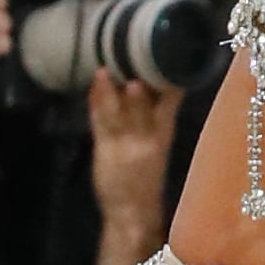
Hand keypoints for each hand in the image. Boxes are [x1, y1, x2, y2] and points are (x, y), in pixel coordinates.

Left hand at [87, 70, 176, 264]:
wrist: (133, 213)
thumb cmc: (145, 177)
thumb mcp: (159, 146)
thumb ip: (157, 118)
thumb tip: (148, 83)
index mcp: (165, 133)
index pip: (170, 101)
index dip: (168, 78)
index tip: (163, 51)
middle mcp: (149, 137)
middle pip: (145, 102)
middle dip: (138, 77)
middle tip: (131, 51)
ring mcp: (128, 144)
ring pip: (121, 111)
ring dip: (112, 89)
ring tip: (106, 69)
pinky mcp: (107, 150)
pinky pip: (101, 122)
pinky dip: (97, 102)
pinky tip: (94, 85)